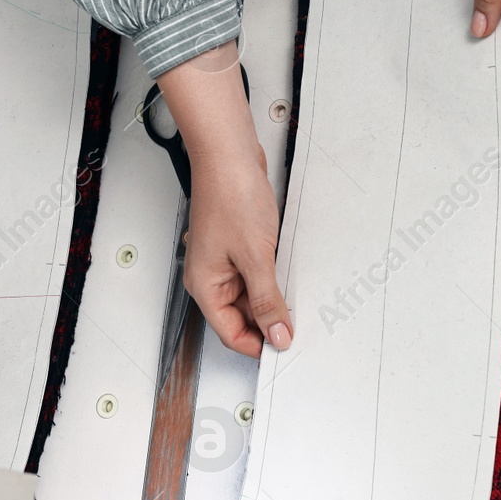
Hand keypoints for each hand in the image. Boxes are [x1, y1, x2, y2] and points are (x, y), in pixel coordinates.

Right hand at [157, 45, 292, 358]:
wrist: (229, 154)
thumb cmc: (230, 195)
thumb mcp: (256, 257)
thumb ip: (267, 301)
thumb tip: (276, 334)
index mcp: (204, 286)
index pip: (230, 334)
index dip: (259, 345)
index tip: (285, 344)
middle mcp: (209, 277)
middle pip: (240, 318)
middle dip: (267, 322)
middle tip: (296, 321)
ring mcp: (222, 261)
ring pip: (249, 297)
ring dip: (271, 299)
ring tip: (292, 292)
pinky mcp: (236, 245)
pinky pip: (254, 274)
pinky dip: (271, 278)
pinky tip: (286, 270)